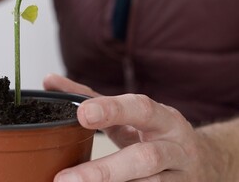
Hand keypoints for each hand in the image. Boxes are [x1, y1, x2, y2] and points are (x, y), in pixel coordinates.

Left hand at [43, 74, 227, 181]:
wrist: (204, 160)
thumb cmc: (156, 133)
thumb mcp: (130, 113)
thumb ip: (91, 98)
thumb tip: (49, 81)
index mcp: (161, 118)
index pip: (140, 108)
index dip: (112, 110)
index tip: (82, 114)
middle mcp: (175, 146)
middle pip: (145, 158)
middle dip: (105, 170)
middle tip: (65, 179)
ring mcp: (179, 174)